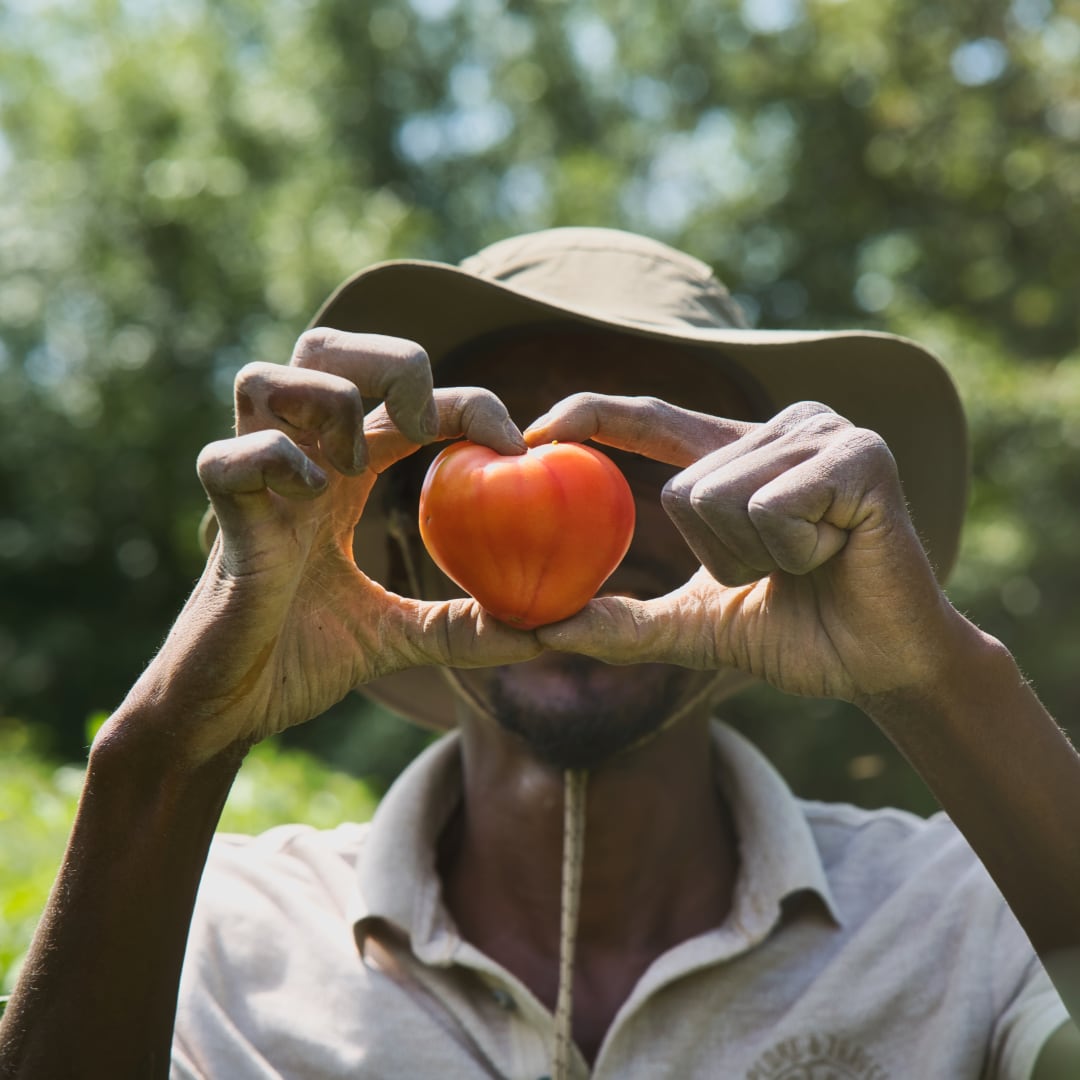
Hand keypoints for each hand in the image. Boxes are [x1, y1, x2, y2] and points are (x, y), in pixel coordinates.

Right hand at [105, 329, 540, 766]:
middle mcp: (298, 464)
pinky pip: (228, 458)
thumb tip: (544, 636)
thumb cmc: (303, 659)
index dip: (464, 402)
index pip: (404, 401)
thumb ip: (463, 628)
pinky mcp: (220, 522)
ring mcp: (255, 487)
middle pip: (326, 348)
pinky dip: (275, 462)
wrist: (230, 709)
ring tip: (356, 465)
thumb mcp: (400, 638)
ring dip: (325, 401)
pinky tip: (313, 499)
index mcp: (342, 477)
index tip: (516, 446)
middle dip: (387, 361)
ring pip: (263, 378)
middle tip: (423, 425)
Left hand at [525, 395, 960, 704]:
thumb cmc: (799, 635)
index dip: (593, 417)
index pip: (652, 419)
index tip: (531, 432)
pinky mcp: (860, 454)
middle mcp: (780, 428)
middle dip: (721, 557)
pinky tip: (839, 553)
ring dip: (758, 557)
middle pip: (684, 490)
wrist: (886, 665)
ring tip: (812, 561)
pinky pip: (771, 507)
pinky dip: (794, 552)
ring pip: (721, 497)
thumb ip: (628, 622)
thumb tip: (545, 629)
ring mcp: (823, 432)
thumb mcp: (699, 625)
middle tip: (780, 571)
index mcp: (740, 456)